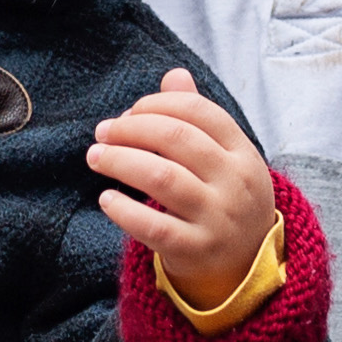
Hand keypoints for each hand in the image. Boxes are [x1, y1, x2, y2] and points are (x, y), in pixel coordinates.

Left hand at [88, 69, 280, 302]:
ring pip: (161, 177)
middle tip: (103, 132)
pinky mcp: (196, 250)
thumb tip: (173, 75)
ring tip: (95, 157)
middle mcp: (236, 183)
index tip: (129, 112)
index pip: (199, 111)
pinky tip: (107, 199)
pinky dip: (124, 209)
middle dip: (131, 128)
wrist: (245, 266)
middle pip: (177, 138)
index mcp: (243, 153)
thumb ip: (197, 118)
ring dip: (120, 161)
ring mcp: (218, 219)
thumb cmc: (223, 199)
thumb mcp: (223, 159)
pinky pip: (153, 226)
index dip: (157, 104)